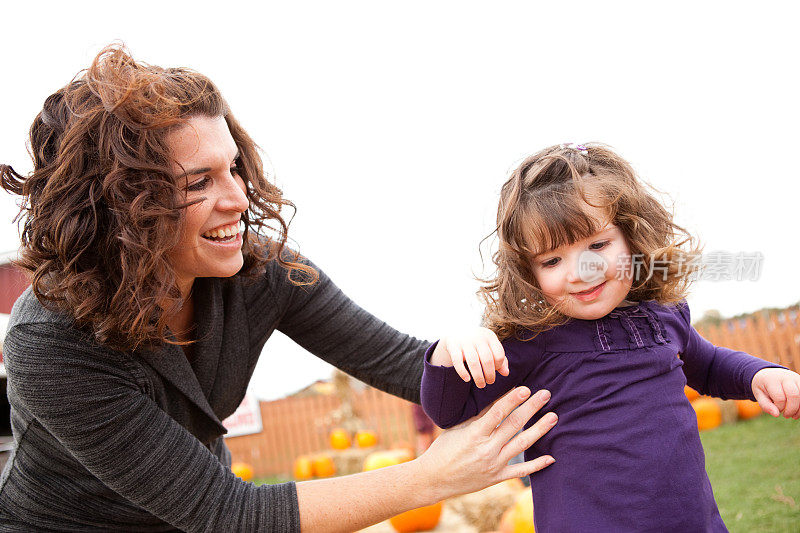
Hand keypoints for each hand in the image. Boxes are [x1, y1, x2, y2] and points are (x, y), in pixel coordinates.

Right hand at [415, 386, 556, 499]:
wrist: (434, 480)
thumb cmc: (443, 450)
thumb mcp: (458, 428)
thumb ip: (479, 415)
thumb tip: (499, 398)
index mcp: (474, 434)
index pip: (498, 412)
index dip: (513, 399)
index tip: (526, 388)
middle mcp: (486, 449)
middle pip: (514, 424)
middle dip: (532, 408)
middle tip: (546, 394)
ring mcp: (494, 465)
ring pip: (522, 444)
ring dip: (539, 429)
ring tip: (553, 417)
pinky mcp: (497, 478)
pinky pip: (520, 471)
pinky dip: (536, 465)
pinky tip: (551, 457)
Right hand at [430, 327, 508, 387]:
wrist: (456, 331)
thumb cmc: (477, 342)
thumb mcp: (490, 346)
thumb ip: (499, 359)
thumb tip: (506, 373)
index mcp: (489, 336)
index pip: (499, 354)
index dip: (499, 366)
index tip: (495, 371)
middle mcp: (478, 337)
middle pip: (487, 359)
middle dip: (490, 374)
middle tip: (489, 382)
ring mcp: (465, 341)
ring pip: (473, 362)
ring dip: (478, 376)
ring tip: (481, 385)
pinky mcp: (453, 345)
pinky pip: (458, 361)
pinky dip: (463, 372)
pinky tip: (467, 379)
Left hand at [751, 368, 799, 418]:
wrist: (768, 373)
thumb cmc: (763, 386)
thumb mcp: (758, 394)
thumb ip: (765, 405)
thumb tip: (776, 414)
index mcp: (772, 380)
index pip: (780, 397)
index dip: (779, 407)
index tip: (775, 409)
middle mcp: (786, 377)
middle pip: (794, 395)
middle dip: (791, 409)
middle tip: (786, 416)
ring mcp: (796, 378)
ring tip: (793, 415)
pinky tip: (798, 411)